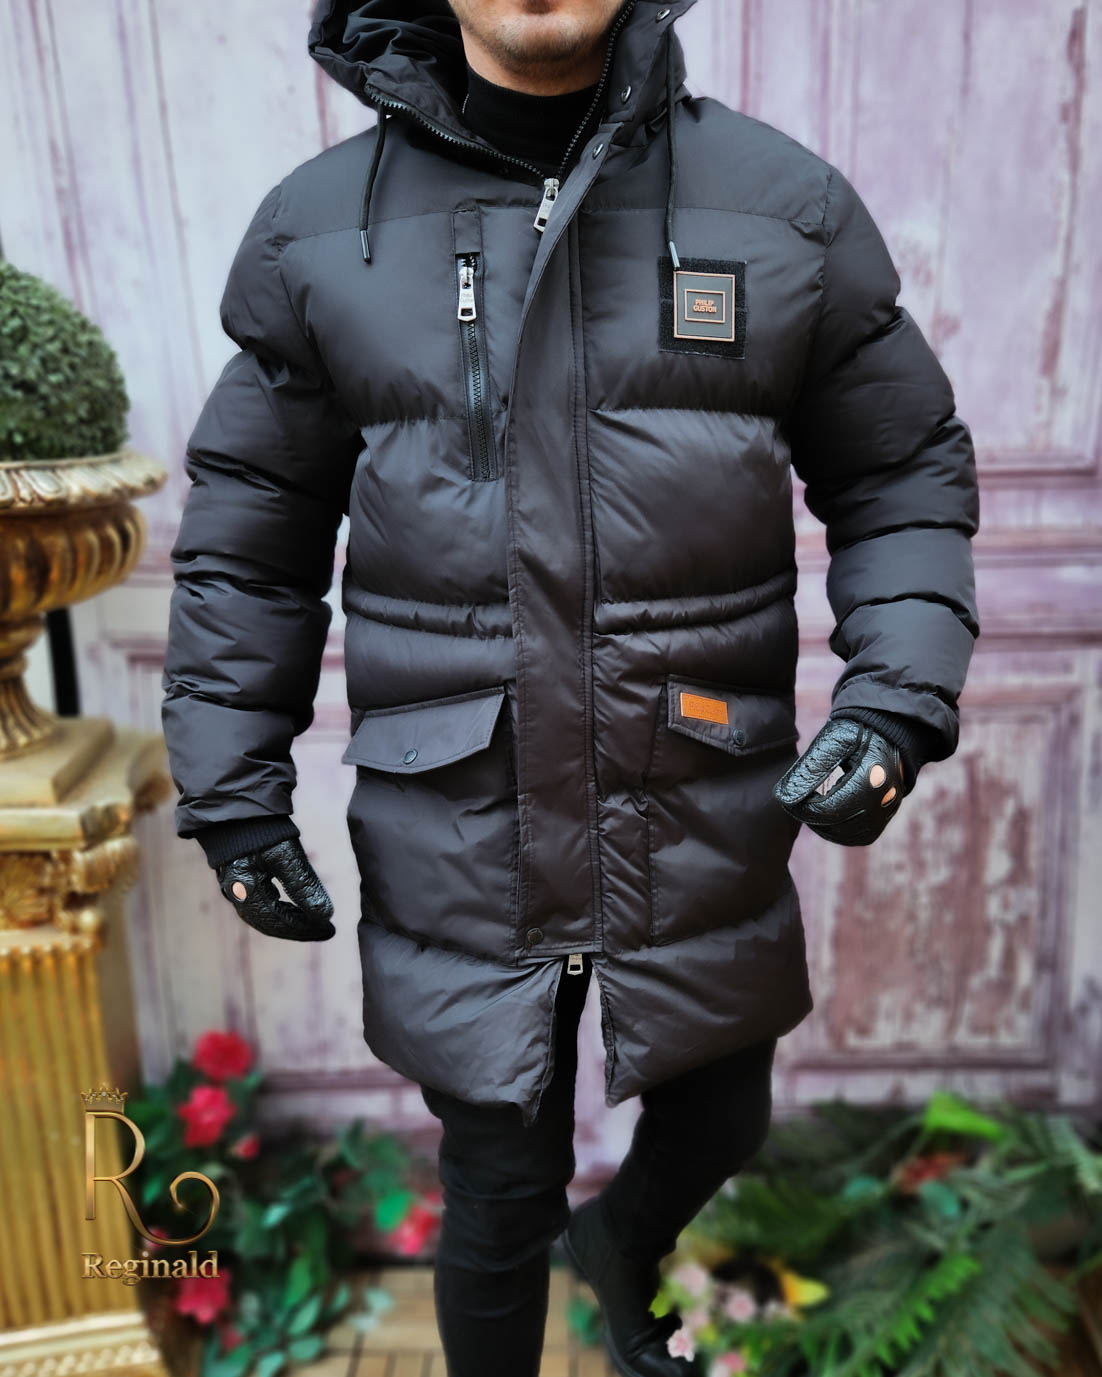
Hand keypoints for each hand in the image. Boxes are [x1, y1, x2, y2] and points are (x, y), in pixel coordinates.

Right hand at [215, 838, 335, 939]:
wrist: (236, 806)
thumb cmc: (261, 830)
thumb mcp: (286, 856)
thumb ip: (304, 886)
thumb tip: (326, 915)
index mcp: (246, 892)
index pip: (279, 922)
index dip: (306, 929)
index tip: (331, 930)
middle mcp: (236, 895)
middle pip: (270, 924)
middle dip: (300, 929)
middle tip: (328, 931)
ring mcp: (235, 888)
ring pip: (264, 916)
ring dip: (291, 921)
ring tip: (316, 923)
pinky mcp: (240, 878)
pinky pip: (260, 904)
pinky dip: (280, 911)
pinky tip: (297, 909)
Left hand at [772, 716, 906, 846]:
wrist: (888, 738)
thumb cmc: (855, 736)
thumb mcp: (832, 743)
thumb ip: (810, 770)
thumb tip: (786, 798)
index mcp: (872, 778)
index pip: (828, 809)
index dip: (802, 808)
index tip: (786, 799)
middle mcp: (884, 800)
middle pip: (835, 825)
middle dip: (809, 816)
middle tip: (794, 802)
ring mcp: (886, 813)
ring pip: (845, 835)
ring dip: (822, 825)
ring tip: (809, 806)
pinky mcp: (883, 820)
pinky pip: (856, 836)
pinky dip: (837, 830)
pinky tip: (825, 815)